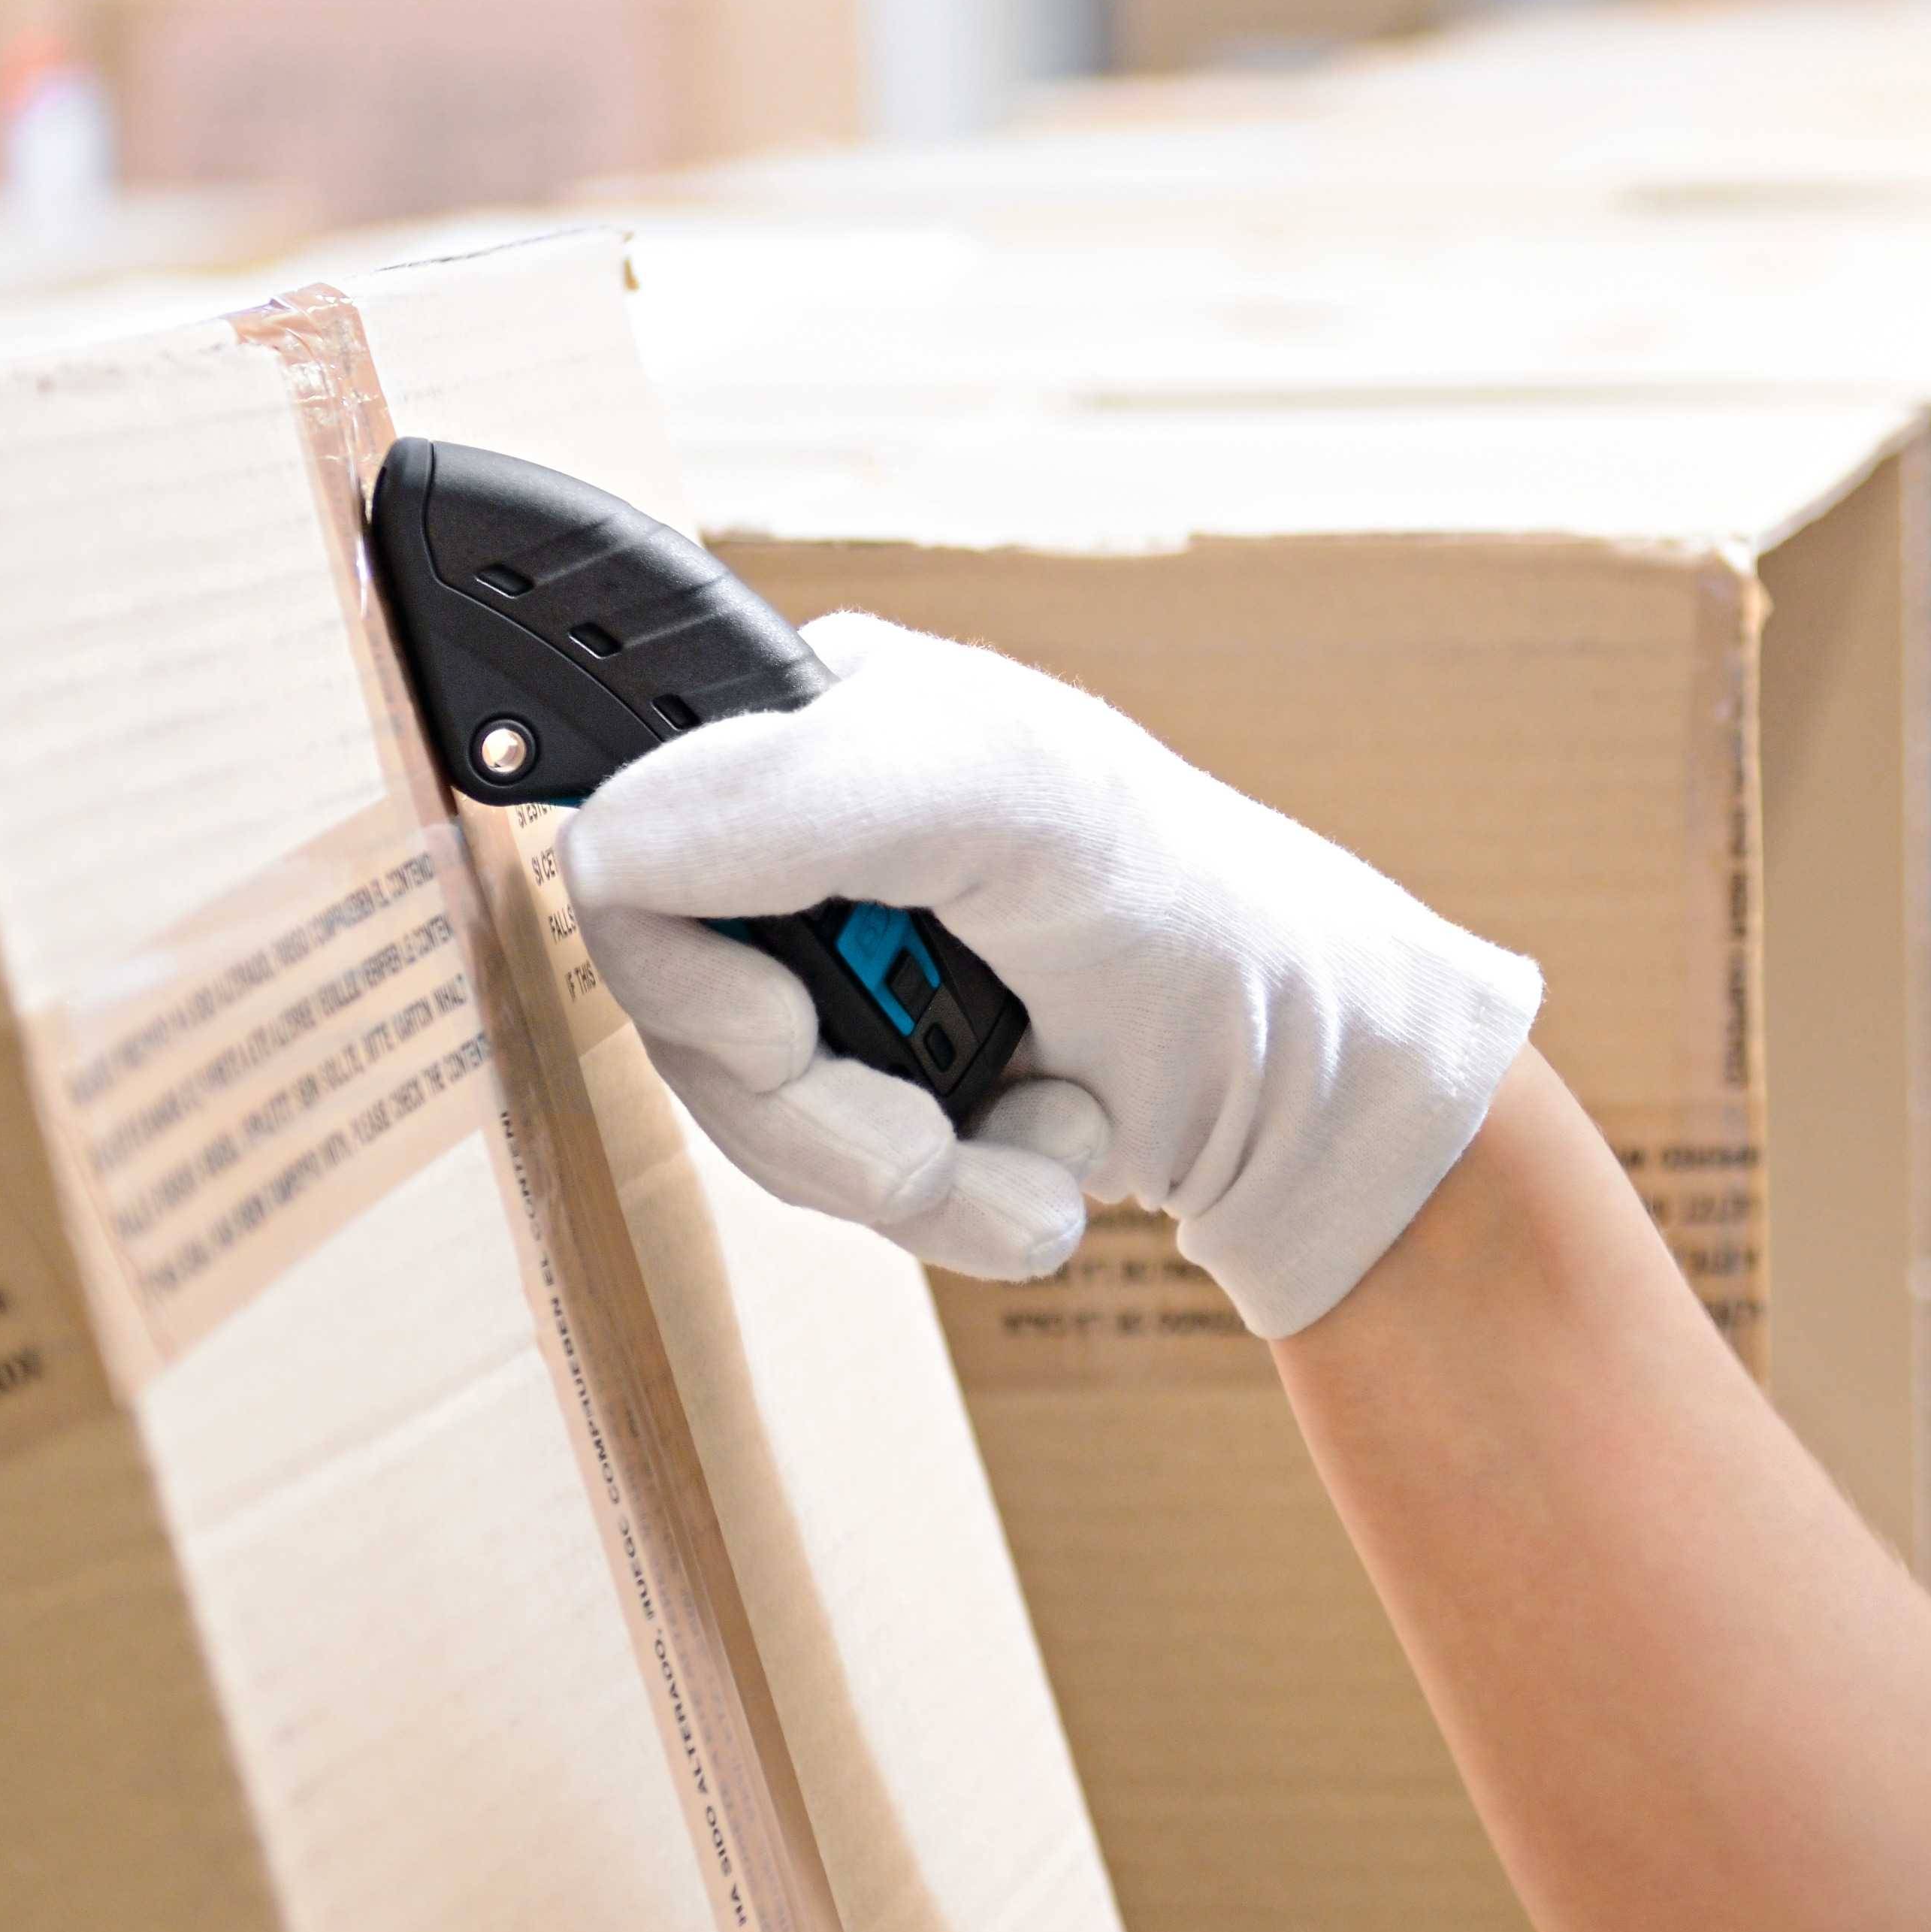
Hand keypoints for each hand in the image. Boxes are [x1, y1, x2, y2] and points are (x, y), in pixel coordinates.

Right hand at [558, 613, 1541, 1335]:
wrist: (1321, 1093)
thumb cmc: (1202, 911)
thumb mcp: (1010, 803)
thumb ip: (805, 792)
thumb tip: (609, 845)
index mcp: (816, 724)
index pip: (621, 851)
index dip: (690, 974)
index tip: (789, 1023)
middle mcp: (809, 837)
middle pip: (677, 1021)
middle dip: (823, 1114)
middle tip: (935, 1130)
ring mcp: (846, 966)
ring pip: (750, 1128)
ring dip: (910, 1178)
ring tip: (1040, 1144)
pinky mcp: (888, 1080)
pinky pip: (829, 1192)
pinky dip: (950, 1207)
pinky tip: (1048, 1154)